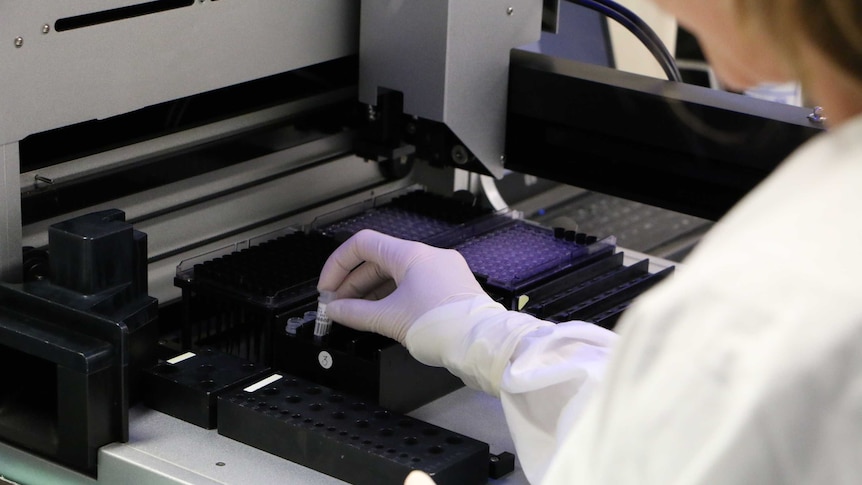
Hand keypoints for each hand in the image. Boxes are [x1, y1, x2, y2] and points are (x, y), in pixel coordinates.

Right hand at [317, 229, 492, 342]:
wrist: (483, 345)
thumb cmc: (446, 327)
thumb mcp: (390, 320)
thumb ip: (356, 313)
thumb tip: (336, 311)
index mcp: (412, 255)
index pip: (363, 245)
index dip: (338, 264)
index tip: (327, 288)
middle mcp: (428, 257)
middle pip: (378, 260)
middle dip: (352, 283)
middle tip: (336, 306)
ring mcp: (441, 272)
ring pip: (396, 274)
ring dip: (371, 292)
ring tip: (355, 313)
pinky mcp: (450, 288)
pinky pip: (413, 285)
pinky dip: (392, 297)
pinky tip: (380, 314)